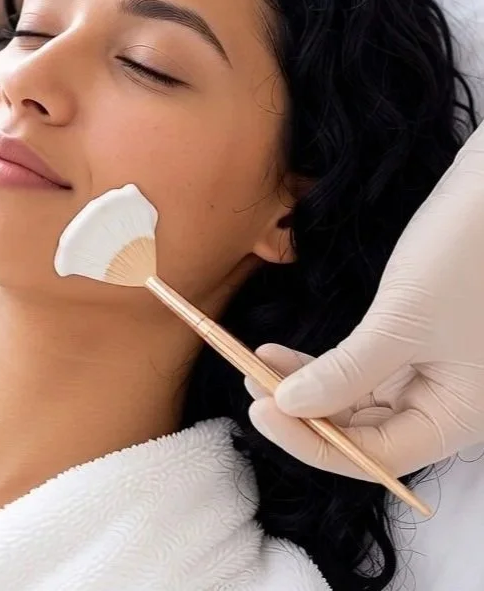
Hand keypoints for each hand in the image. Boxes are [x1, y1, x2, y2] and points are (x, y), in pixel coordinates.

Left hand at [246, 126, 483, 476]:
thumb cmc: (465, 256)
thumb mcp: (401, 322)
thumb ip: (346, 373)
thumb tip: (288, 408)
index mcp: (457, 416)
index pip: (374, 456)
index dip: (311, 442)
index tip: (259, 413)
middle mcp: (444, 406)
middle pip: (362, 433)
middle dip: (303, 413)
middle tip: (250, 387)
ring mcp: (427, 377)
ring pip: (354, 403)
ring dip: (305, 389)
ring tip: (254, 366)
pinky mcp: (411, 347)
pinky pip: (359, 373)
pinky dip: (320, 366)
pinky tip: (278, 354)